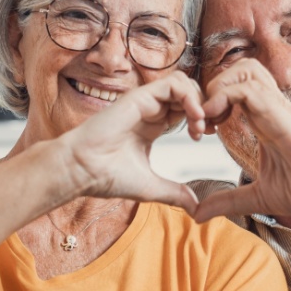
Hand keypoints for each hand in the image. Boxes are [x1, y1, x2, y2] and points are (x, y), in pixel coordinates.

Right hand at [56, 72, 206, 211]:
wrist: (82, 170)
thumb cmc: (106, 177)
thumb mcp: (151, 187)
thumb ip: (174, 193)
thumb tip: (195, 208)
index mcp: (152, 126)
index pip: (184, 109)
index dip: (200, 118)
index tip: (204, 137)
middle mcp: (150, 110)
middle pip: (187, 92)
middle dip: (204, 107)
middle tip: (208, 129)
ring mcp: (145, 101)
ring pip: (183, 83)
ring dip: (198, 100)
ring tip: (201, 124)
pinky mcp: (139, 96)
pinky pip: (173, 83)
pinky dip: (190, 97)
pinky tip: (194, 118)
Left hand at [193, 59, 290, 226]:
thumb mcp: (258, 197)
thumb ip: (229, 201)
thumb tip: (197, 214)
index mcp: (264, 121)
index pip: (235, 88)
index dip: (210, 102)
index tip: (200, 132)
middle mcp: (270, 108)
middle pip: (239, 69)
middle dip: (212, 88)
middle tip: (201, 121)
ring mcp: (277, 109)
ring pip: (244, 70)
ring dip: (218, 89)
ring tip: (208, 120)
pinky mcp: (282, 115)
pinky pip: (249, 89)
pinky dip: (225, 98)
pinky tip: (216, 124)